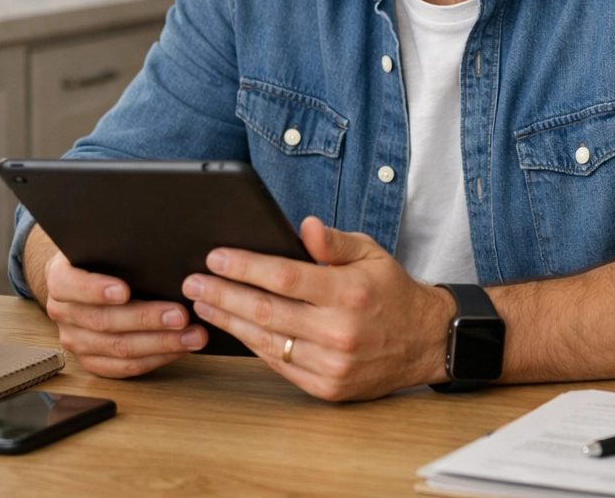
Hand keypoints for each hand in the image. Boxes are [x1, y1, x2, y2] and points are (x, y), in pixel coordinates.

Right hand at [43, 249, 208, 377]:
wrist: (85, 275)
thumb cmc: (102, 254)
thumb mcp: (103, 241)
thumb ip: (119, 245)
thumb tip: (157, 243)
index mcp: (60, 278)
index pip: (70, 285)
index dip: (96, 289)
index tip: (125, 290)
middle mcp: (63, 312)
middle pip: (103, 321)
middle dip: (146, 319)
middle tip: (180, 315)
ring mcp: (75, 339)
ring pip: (118, 348)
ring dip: (160, 343)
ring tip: (192, 335)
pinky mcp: (92, 360)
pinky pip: (124, 368)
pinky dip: (156, 359)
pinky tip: (180, 348)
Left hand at [181, 216, 454, 400]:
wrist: (423, 341)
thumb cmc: (390, 289)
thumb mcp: (370, 252)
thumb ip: (333, 241)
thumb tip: (304, 226)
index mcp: (349, 291)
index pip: (284, 277)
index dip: (245, 266)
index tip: (215, 257)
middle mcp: (339, 330)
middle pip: (266, 311)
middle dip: (223, 294)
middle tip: (192, 283)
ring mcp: (332, 364)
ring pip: (267, 342)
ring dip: (229, 321)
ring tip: (203, 304)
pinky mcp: (328, 387)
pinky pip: (280, 365)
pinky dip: (253, 346)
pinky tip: (234, 329)